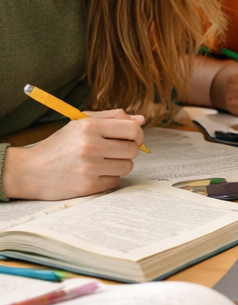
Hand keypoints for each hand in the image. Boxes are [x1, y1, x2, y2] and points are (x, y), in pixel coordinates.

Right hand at [1, 110, 144, 199]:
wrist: (30, 171)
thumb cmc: (60, 145)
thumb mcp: (81, 124)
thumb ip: (112, 118)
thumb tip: (141, 120)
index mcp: (89, 126)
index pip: (132, 129)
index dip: (138, 134)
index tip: (133, 138)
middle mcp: (90, 146)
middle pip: (133, 149)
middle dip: (128, 150)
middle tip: (113, 151)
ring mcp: (89, 167)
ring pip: (127, 166)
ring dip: (119, 165)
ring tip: (102, 162)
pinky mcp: (88, 186)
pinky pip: (116, 181)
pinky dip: (109, 178)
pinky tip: (94, 174)